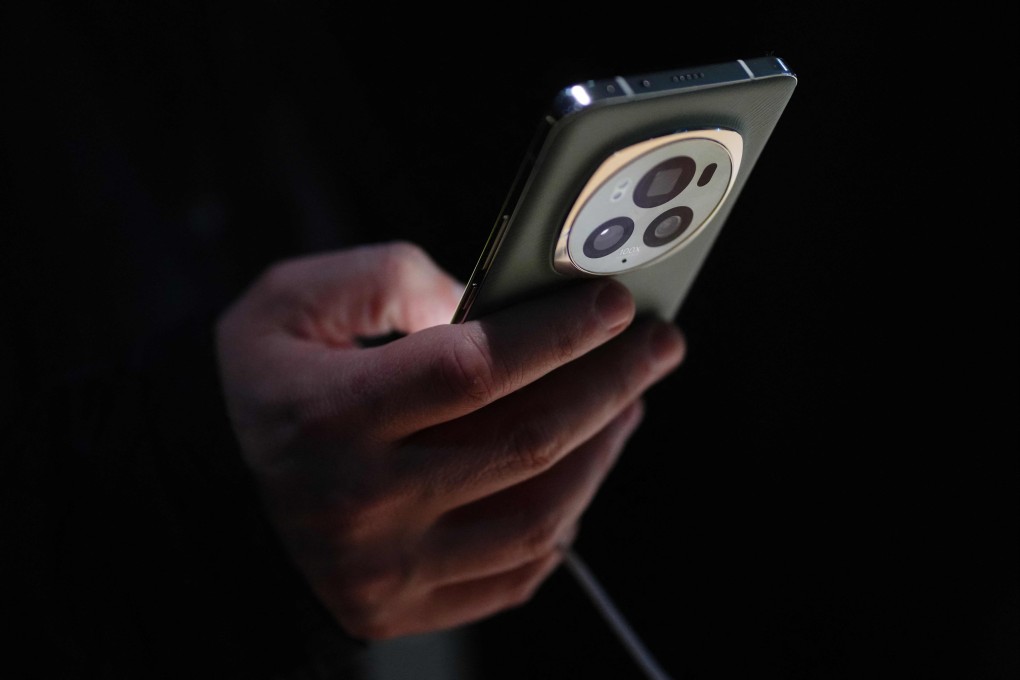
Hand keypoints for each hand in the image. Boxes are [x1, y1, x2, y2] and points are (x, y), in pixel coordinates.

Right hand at [215, 241, 684, 639]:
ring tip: (628, 401)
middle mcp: (361, 501)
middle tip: (657, 345)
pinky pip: (513, 575)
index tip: (615, 302)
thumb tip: (484, 302)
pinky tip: (578, 471)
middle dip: (610, 384)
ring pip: (535, 516)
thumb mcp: (291, 302)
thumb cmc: (254, 387)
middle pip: (523, 441)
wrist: (201, 493)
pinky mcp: (402, 607)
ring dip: (600, 453)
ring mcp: (387, 568)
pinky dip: (562, 521)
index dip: (556, 332)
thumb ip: (388, 279)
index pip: (471, 369)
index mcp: (329, 415)